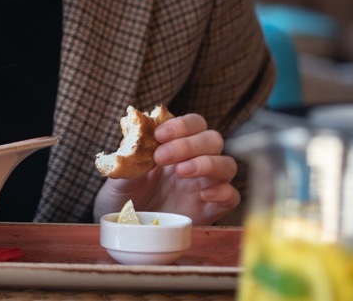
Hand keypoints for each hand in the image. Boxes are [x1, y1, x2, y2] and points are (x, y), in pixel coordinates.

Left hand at [93, 113, 238, 224]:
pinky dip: (222, 192)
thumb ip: (129, 157)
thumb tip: (137, 139)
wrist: (126, 229)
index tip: (159, 135)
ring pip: (227, 164)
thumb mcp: (121, 175)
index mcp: (176, 146)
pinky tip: (202, 194)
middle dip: (189, 144)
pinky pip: (232, 196)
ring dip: (207, 163)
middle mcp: (195, 161)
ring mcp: (204, 184)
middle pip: (213, 139)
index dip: (182, 125)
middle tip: (161, 157)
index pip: (194, 123)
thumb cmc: (124, 196)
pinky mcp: (210, 209)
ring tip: (180, 171)